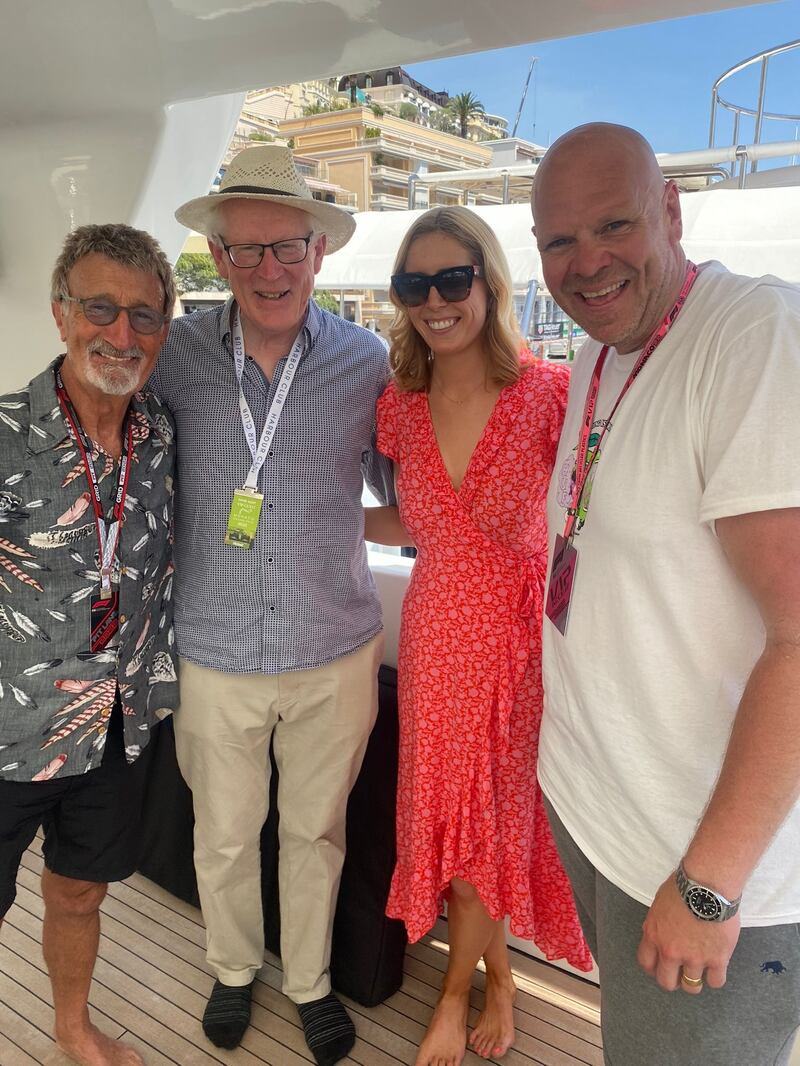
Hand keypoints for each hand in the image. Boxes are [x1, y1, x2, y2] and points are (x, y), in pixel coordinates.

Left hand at [636, 876, 740, 993]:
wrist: (708, 885)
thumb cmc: (683, 886)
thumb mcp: (659, 904)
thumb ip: (658, 924)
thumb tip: (661, 934)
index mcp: (654, 935)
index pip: (646, 963)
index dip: (653, 969)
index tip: (660, 968)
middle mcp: (671, 951)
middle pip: (666, 982)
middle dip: (673, 980)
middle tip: (680, 974)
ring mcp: (694, 958)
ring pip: (691, 986)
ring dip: (694, 981)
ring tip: (700, 971)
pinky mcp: (717, 959)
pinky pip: (716, 982)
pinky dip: (716, 977)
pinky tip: (716, 967)